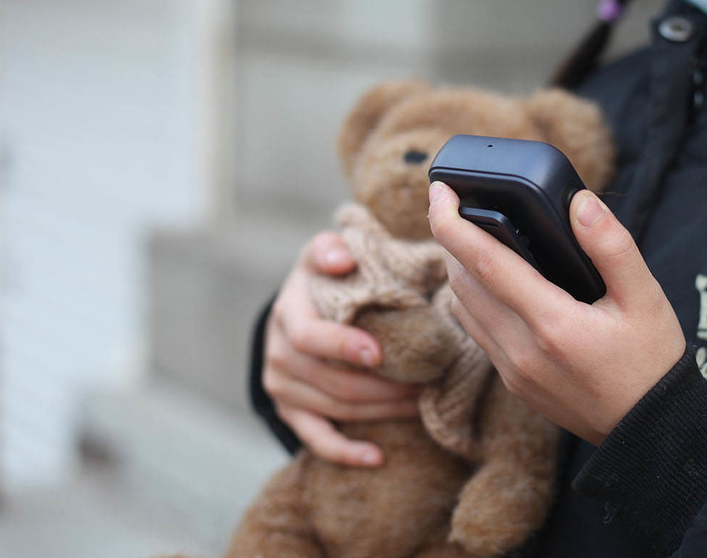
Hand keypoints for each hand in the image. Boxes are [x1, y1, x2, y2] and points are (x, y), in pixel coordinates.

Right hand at [264, 231, 421, 466]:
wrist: (296, 310)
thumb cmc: (324, 279)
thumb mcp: (322, 254)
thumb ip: (329, 249)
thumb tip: (340, 259)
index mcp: (289, 312)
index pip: (309, 336)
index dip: (342, 345)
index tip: (379, 353)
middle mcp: (279, 353)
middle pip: (333, 380)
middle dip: (384, 384)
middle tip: (427, 379)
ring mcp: (282, 386)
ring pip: (336, 408)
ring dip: (382, 409)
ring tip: (422, 401)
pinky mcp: (289, 411)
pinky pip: (316, 439)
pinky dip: (346, 451)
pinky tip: (376, 456)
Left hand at [427, 181, 685, 444]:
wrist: (650, 431)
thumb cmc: (652, 361)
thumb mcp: (645, 298)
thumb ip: (612, 246)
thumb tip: (579, 203)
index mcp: (552, 324)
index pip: (485, 263)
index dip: (452, 223)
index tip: (439, 190)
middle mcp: (521, 350)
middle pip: (462, 282)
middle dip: (453, 239)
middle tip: (460, 204)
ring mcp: (513, 370)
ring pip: (462, 307)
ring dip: (460, 270)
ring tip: (475, 237)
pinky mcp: (513, 382)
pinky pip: (476, 331)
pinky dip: (473, 299)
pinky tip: (494, 281)